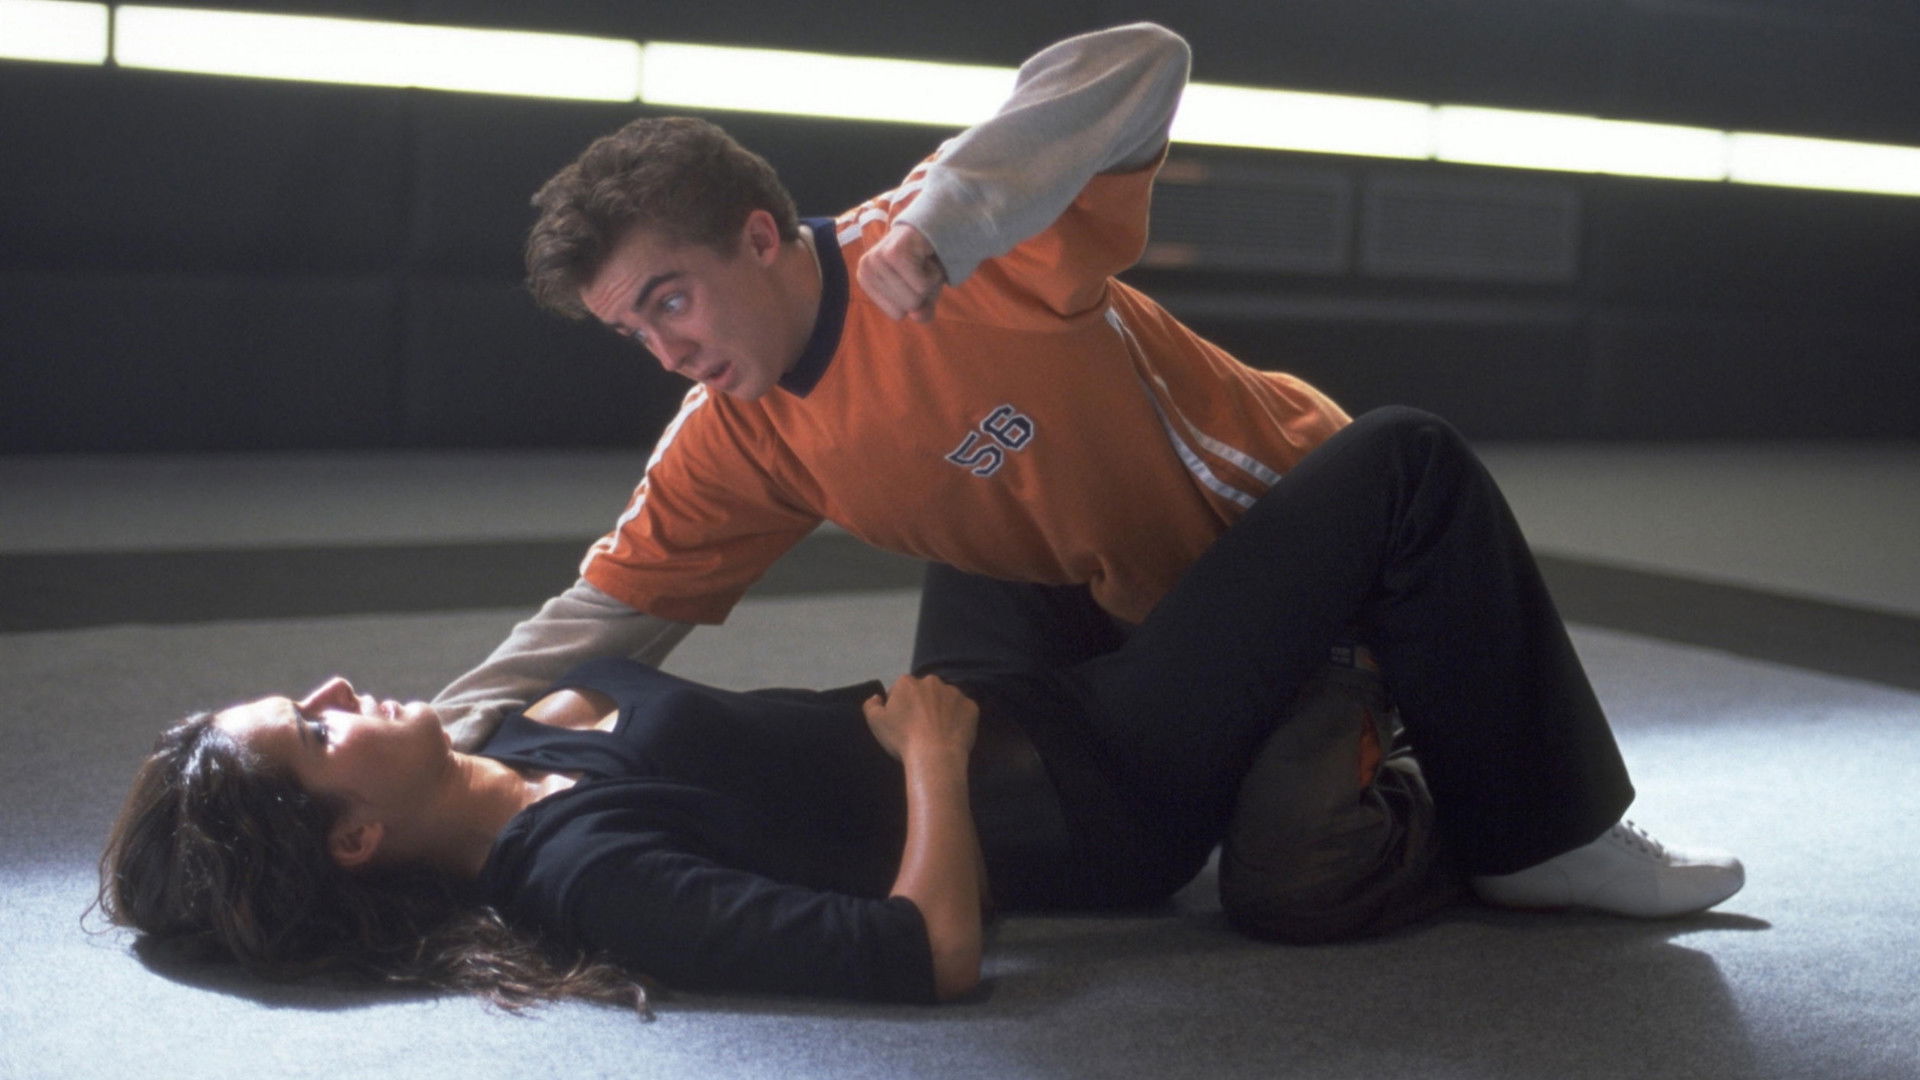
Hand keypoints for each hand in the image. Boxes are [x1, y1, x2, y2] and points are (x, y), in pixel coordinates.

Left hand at [855, 223, 947, 322]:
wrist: (936, 224)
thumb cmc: (924, 261)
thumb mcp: (923, 293)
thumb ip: (921, 311)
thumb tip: (917, 315)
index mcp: (866, 278)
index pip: (897, 314)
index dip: (915, 298)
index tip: (914, 275)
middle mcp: (866, 267)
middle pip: (906, 307)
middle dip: (923, 291)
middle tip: (920, 266)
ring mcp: (878, 258)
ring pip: (914, 298)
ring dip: (930, 282)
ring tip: (923, 261)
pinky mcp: (895, 252)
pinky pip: (922, 286)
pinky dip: (934, 275)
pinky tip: (927, 256)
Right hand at [863, 673, 977, 761]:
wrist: (936, 756)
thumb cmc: (902, 738)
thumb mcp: (875, 722)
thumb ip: (871, 705)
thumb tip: (877, 697)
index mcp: (907, 682)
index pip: (900, 691)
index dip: (900, 707)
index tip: (902, 724)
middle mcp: (932, 681)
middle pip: (925, 692)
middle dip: (922, 704)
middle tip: (920, 728)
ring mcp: (955, 692)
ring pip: (946, 699)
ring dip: (942, 710)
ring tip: (938, 732)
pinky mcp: (971, 706)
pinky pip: (963, 711)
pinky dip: (959, 720)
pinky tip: (953, 735)